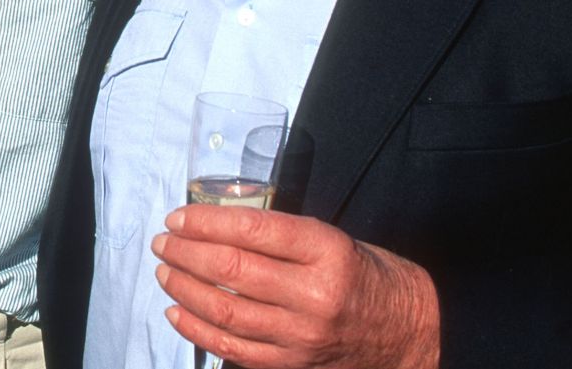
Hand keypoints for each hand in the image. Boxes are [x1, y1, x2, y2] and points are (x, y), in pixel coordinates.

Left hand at [152, 205, 438, 368]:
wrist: (409, 330)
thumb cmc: (364, 274)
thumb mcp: (331, 238)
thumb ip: (279, 234)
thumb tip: (214, 224)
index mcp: (326, 250)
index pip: (250, 230)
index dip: (204, 221)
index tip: (177, 217)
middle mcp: (314, 294)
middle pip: (231, 270)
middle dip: (185, 253)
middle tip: (162, 242)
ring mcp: (302, 335)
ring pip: (225, 311)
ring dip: (183, 289)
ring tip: (164, 272)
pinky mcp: (292, 364)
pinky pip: (232, 349)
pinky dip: (197, 329)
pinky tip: (177, 312)